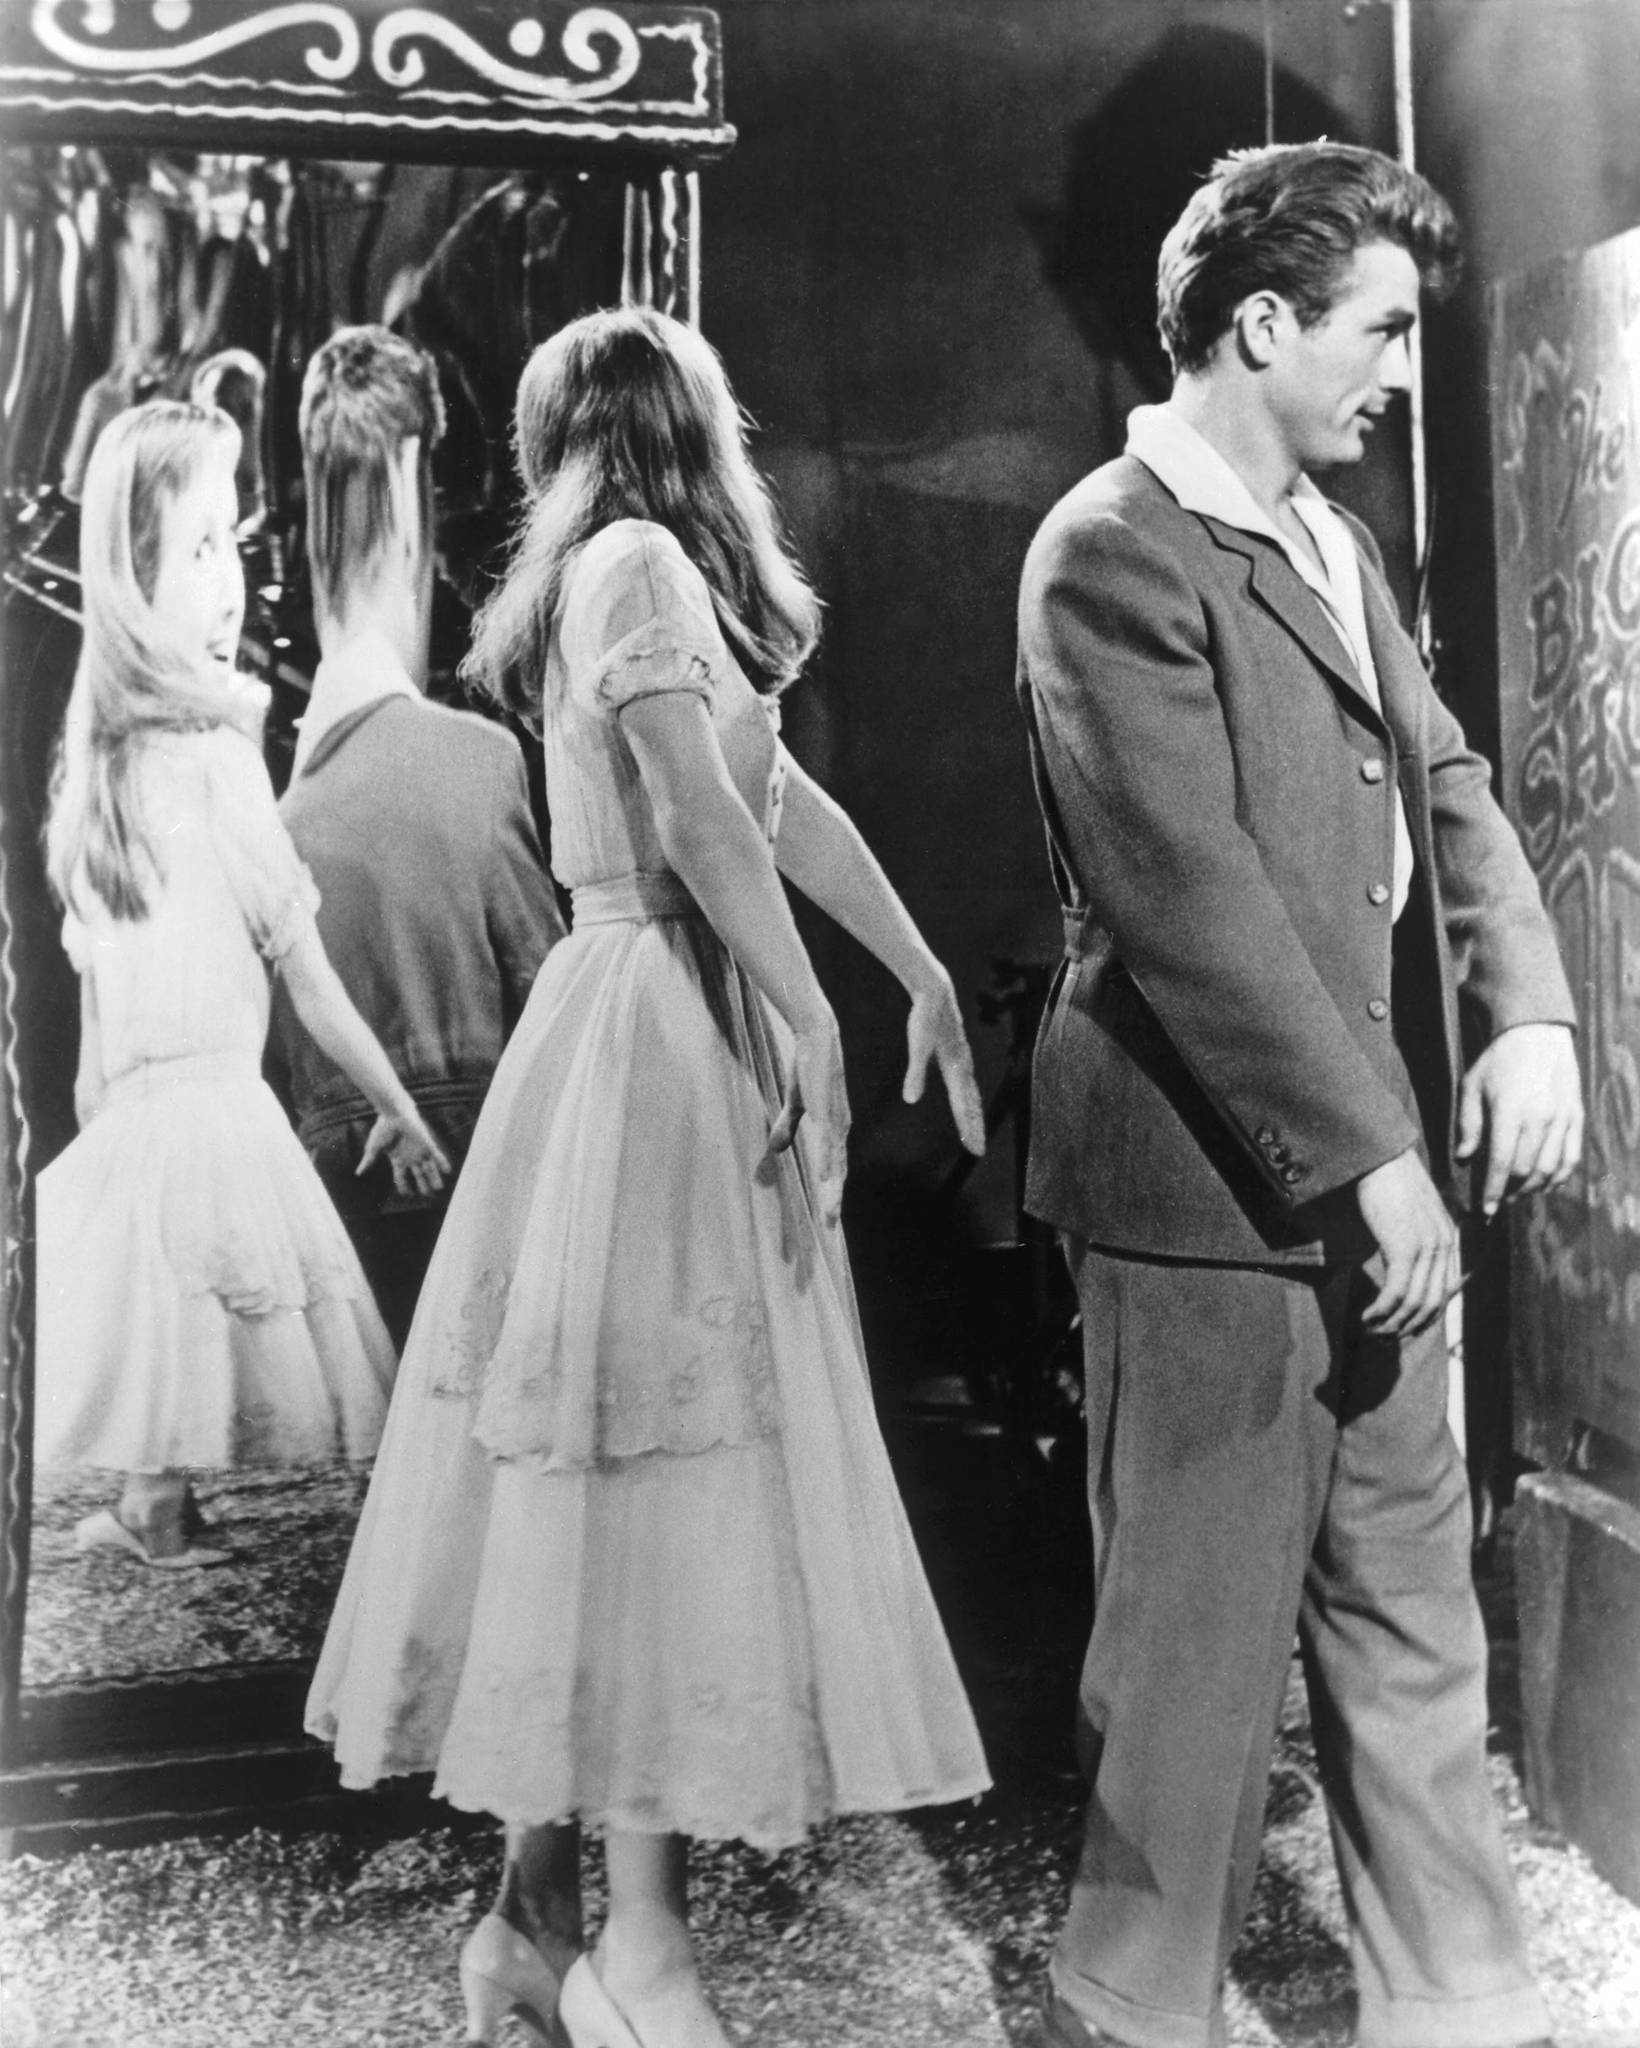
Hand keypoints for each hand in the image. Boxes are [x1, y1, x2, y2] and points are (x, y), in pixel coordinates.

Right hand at [359, 1104, 450, 1199]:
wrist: (393, 1113)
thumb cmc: (383, 1128)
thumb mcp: (374, 1147)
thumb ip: (368, 1160)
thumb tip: (358, 1173)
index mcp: (397, 1159)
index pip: (401, 1176)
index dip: (404, 1186)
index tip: (408, 1195)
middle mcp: (410, 1157)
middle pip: (418, 1175)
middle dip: (423, 1185)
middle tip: (428, 1195)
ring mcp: (420, 1151)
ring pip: (429, 1168)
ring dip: (434, 1178)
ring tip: (439, 1189)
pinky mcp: (427, 1143)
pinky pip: (437, 1155)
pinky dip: (442, 1162)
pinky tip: (448, 1171)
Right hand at [761, 1011, 850, 1225]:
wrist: (817, 1038)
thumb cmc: (809, 1068)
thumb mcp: (796, 1103)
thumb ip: (787, 1127)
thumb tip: (776, 1150)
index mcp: (834, 1130)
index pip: (834, 1169)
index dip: (831, 1193)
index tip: (826, 1219)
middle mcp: (840, 1130)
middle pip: (839, 1173)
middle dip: (833, 1201)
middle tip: (829, 1228)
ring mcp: (835, 1121)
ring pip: (835, 1164)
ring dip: (833, 1190)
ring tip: (829, 1213)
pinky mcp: (826, 1110)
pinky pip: (827, 1142)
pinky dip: (826, 1161)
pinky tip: (824, 1178)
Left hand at [903, 973, 985, 1156]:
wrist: (936, 991)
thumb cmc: (925, 1018)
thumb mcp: (917, 1047)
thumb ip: (915, 1074)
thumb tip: (910, 1100)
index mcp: (956, 1068)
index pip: (964, 1105)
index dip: (969, 1127)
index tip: (975, 1148)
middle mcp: (964, 1066)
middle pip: (972, 1103)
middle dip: (975, 1127)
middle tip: (978, 1150)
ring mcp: (963, 1060)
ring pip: (971, 1093)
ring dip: (973, 1114)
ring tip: (974, 1132)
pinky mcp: (958, 1054)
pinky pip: (966, 1083)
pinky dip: (969, 1098)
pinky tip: (965, 1101)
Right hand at [1355, 1147, 1461, 1336]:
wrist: (1378, 1156)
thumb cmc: (1386, 1178)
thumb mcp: (1407, 1210)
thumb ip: (1412, 1232)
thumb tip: (1399, 1256)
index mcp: (1447, 1239)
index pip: (1445, 1293)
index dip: (1425, 1317)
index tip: (1401, 1329)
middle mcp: (1443, 1246)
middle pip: (1432, 1304)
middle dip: (1407, 1328)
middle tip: (1382, 1340)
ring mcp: (1426, 1247)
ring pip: (1415, 1303)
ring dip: (1391, 1324)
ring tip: (1369, 1331)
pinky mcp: (1404, 1247)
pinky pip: (1397, 1292)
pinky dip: (1383, 1310)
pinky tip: (1367, 1316)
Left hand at [1454, 1023, 1583, 1216]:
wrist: (1537, 1034)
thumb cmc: (1497, 1061)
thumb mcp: (1471, 1086)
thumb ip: (1468, 1124)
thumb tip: (1464, 1159)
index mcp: (1510, 1111)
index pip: (1502, 1163)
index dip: (1493, 1191)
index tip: (1486, 1210)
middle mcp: (1540, 1117)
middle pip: (1527, 1171)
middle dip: (1511, 1192)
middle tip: (1498, 1200)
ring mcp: (1563, 1118)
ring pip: (1551, 1169)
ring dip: (1534, 1189)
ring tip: (1517, 1195)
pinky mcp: (1576, 1117)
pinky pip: (1572, 1157)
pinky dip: (1559, 1177)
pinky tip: (1545, 1185)